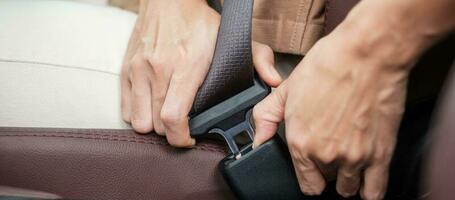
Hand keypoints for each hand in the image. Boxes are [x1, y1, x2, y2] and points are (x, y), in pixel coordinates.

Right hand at [121, 0, 281, 146]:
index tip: (190, 138)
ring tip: (167, 118)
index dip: (181, 138)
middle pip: (156, 125)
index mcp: (186, 67)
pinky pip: (125, 108)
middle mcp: (158, 70)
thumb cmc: (199, 21)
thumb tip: (274, 81)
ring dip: (153, 126)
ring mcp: (138, 70)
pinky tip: (152, 107)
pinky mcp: (126, 69)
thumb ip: (259, 59)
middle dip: (171, 133)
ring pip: (138, 121)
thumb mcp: (234, 38)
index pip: (173, 118)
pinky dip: (137, 114)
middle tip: (183, 127)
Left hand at [251, 10, 417, 199]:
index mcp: (300, 142)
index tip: (315, 169)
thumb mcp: (286, 90)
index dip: (310, 177)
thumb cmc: (328, 66)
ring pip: (350, 189)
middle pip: (328, 182)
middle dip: (329, 170)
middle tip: (333, 150)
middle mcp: (325, 155)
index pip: (306, 183)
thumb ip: (266, 118)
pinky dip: (370, 189)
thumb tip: (257, 140)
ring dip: (349, 178)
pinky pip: (375, 192)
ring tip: (351, 158)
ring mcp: (354, 157)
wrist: (366, 54)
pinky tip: (367, 177)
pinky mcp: (380, 154)